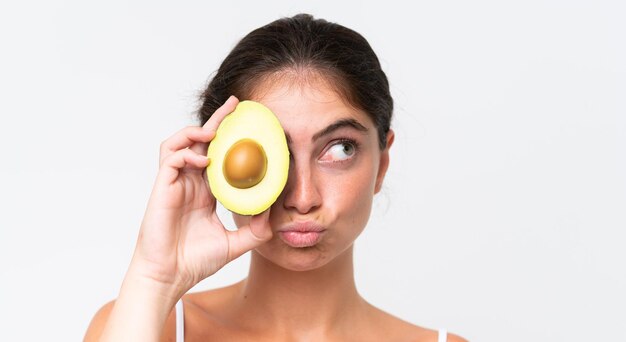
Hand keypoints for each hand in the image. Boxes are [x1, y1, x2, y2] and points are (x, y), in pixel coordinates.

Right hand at [128, 95, 272, 297]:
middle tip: (235, 105)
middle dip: (216, 121)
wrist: (170, 277)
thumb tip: (273, 213)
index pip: (218, 157)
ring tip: (214, 130)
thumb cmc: (194, 261)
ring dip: (196, 132)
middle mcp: (189, 183)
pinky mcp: (162, 188)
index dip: (230, 140)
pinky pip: (170, 159)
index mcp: (205, 192)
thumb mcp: (234, 244)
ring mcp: (174, 184)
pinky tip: (202, 160)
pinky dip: (185, 153)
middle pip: (200, 142)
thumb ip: (255, 230)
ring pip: (179, 143)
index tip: (250, 127)